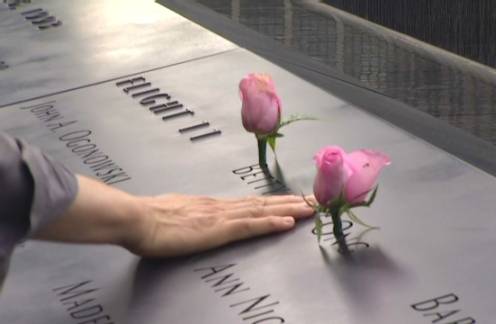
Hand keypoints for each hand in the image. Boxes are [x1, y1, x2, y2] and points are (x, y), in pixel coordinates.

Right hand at [35, 176, 314, 257]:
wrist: (136, 218)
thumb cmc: (150, 220)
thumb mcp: (174, 216)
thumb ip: (188, 217)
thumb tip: (191, 219)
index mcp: (213, 206)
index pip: (251, 203)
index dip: (274, 202)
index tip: (293, 200)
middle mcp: (222, 207)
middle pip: (264, 203)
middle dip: (291, 202)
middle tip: (316, 199)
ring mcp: (222, 216)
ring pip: (264, 211)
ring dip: (290, 209)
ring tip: (312, 207)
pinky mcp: (218, 229)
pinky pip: (251, 226)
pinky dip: (272, 223)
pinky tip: (289, 222)